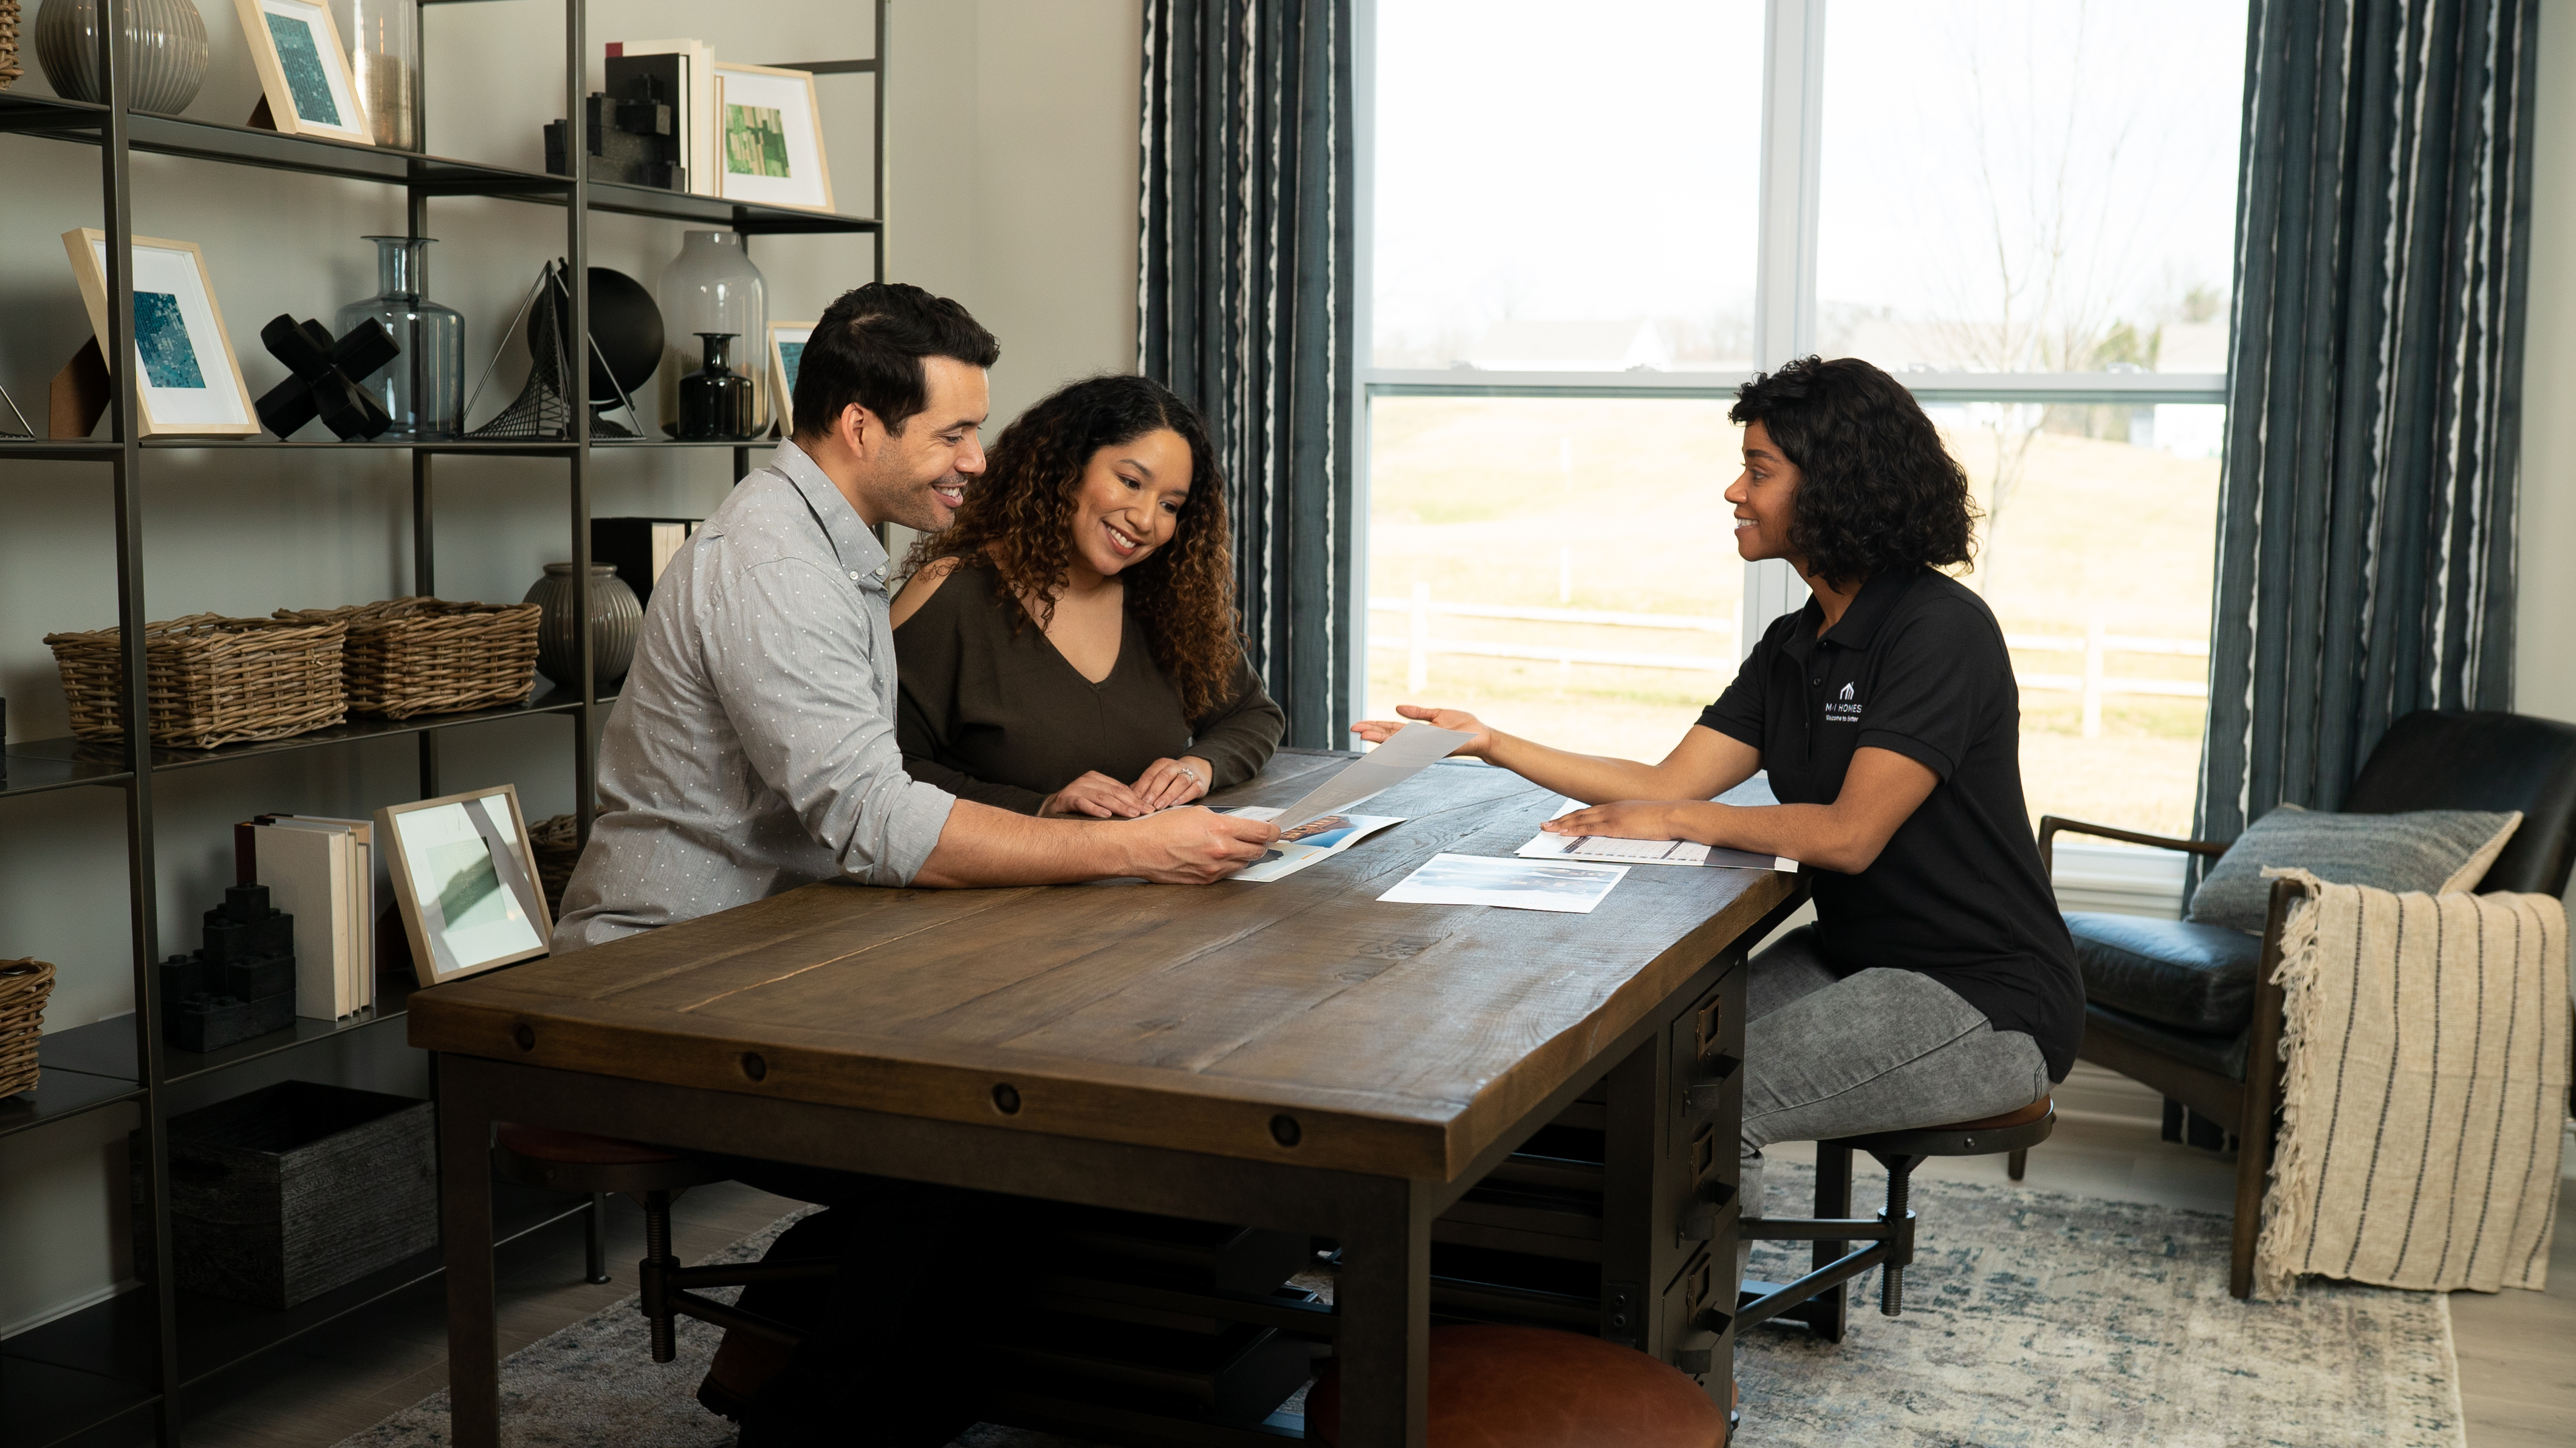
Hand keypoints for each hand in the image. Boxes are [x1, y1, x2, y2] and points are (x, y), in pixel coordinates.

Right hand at [1040, 771, 1149, 818]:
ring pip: (1100, 796)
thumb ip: (1114, 802)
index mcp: (1097, 779)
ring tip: (1131, 815)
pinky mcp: (1064, 800)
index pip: (1121, 788)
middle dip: (1132, 802)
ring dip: (1118, 806)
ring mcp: (1075, 789)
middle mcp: (1086, 781)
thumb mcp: (1097, 802)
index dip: (1137, 799)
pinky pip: (1081, 803)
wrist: (1048, 811)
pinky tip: (1106, 816)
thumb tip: (1140, 809)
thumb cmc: (1076, 809)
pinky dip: (1094, 809)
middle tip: (1146, 813)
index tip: (1151, 810)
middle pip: (1114, 791)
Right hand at [1118, 807, 1280, 883]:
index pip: (1261, 832)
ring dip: (1243, 855)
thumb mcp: (1196, 813)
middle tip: (1258, 838)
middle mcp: (1221, 850)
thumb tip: (1239, 826)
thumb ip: (1222, 820)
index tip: (1276, 829)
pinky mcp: (1205, 880)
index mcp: (1221, 829)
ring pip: (1243, 863)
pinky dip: (1227, 865)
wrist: (1139, 848)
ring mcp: (1214, 868)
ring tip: (1232, 846)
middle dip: (1260, 843)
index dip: (1273, 831)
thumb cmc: (1162, 826)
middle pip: (1257, 850)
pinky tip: (1216, 856)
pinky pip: (1226, 873)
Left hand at [1131, 756, 1212, 810]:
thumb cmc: (1172, 779)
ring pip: (1179, 782)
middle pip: (1163, 777)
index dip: (1141, 787)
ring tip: (1159, 806)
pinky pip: (1193, 789)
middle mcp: (1175, 766)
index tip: (1134, 800)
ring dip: (1168, 794)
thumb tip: (1127, 798)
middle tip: (1145, 804)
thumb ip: (1143, 787)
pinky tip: (1175, 804)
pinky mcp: (1200, 783)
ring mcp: (1189, 773)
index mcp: (1162, 764)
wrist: (1197, 771)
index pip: (1149, 775)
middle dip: (1153, 791)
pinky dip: (1184, 796)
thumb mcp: (1157, 779)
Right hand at [1351, 704, 1494, 757]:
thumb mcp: (1437, 714)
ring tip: (1364, 735)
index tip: (1358, 725)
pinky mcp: (1436, 747)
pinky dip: (1402, 744)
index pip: (1392, 730)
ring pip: (1399, 743)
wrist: (1482, 736)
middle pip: (1391, 737)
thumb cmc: (1463, 726)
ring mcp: (1426, 746)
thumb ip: (1417, 713)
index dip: (1375, 726)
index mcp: (1418, 734)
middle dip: (1372, 733)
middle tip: (1354, 729)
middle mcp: (1419, 742)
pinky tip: (1388, 742)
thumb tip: (1396, 708)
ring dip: (1381, 739)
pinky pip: (1416, 746)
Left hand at [1542, 800, 1683, 839]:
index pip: (1590, 812)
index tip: (1561, 820)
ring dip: (1562, 824)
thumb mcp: (1644, 821)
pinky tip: (1563, 832)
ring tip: (1547, 828)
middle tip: (1545, 824)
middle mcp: (1612, 808)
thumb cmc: (1665, 820)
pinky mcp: (1616, 826)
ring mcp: (1613, 816)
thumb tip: (1628, 832)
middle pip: (1580, 814)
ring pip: (1581, 820)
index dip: (1574, 816)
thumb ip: (1632, 825)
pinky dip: (1575, 830)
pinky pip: (1591, 828)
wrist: (1675, 815)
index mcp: (1618, 807)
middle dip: (1561, 820)